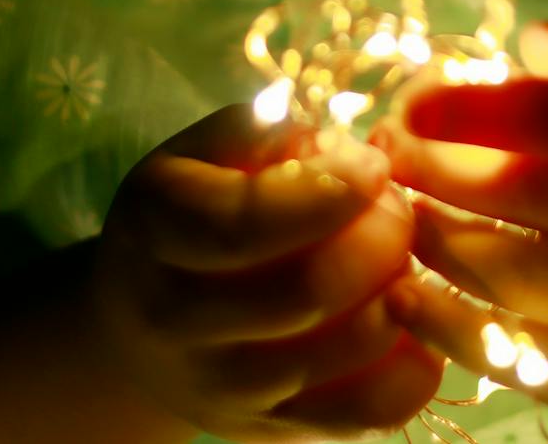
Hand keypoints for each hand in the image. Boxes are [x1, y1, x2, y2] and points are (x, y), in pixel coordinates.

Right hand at [94, 104, 445, 442]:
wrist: (135, 332)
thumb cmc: (185, 217)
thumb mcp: (198, 155)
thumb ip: (261, 133)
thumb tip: (336, 150)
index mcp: (157, 229)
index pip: (243, 224)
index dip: (327, 192)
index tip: (374, 165)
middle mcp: (178, 320)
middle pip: (308, 291)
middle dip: (381, 236)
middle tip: (397, 206)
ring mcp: (226, 388)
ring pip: (349, 350)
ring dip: (401, 292)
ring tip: (400, 256)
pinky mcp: (271, 430)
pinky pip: (370, 412)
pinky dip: (412, 364)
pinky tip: (407, 317)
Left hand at [371, 8, 547, 443]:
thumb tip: (531, 41)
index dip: (469, 105)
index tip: (412, 102)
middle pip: (520, 191)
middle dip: (431, 169)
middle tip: (383, 157)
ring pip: (507, 273)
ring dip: (430, 241)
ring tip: (395, 216)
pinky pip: (513, 354)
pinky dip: (446, 322)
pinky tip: (409, 295)